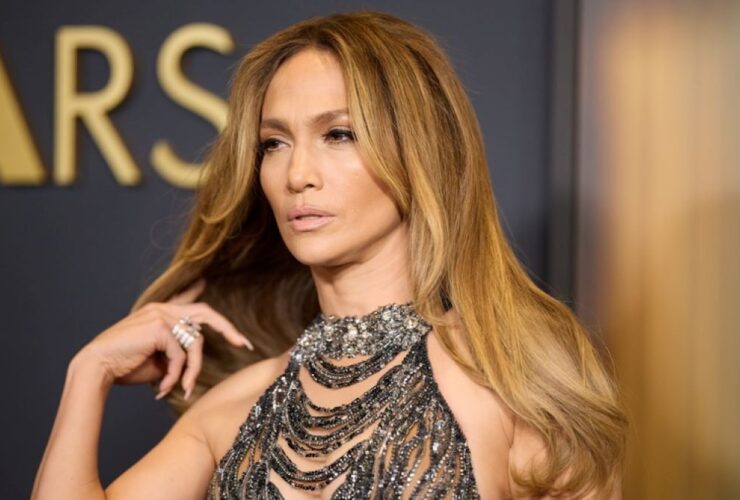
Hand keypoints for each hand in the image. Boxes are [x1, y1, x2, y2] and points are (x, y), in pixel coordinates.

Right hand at [73, 278, 253, 399]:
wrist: (97, 367)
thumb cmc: (123, 366)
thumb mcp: (157, 360)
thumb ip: (176, 354)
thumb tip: (190, 363)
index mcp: (159, 313)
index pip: (185, 298)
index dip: (196, 290)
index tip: (205, 282)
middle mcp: (162, 309)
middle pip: (206, 313)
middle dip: (229, 329)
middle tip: (245, 345)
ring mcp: (162, 315)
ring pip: (194, 344)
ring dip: (191, 372)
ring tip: (184, 389)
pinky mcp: (160, 326)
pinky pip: (181, 354)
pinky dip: (176, 375)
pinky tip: (163, 387)